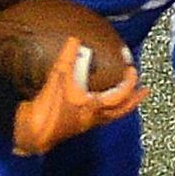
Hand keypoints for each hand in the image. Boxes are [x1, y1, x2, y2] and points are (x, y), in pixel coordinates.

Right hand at [12, 37, 147, 155]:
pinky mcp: (74, 125)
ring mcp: (85, 123)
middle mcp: (93, 117)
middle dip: (134, 100)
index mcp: (94, 108)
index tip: (132, 69)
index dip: (129, 81)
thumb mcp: (58, 80)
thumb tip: (75, 40)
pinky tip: (96, 99)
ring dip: (120, 105)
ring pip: (111, 115)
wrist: (31, 135)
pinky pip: (96, 116)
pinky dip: (102, 107)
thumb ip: (67, 58)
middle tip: (143, 91)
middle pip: (121, 111)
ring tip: (126, 96)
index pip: (120, 94)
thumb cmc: (47, 111)